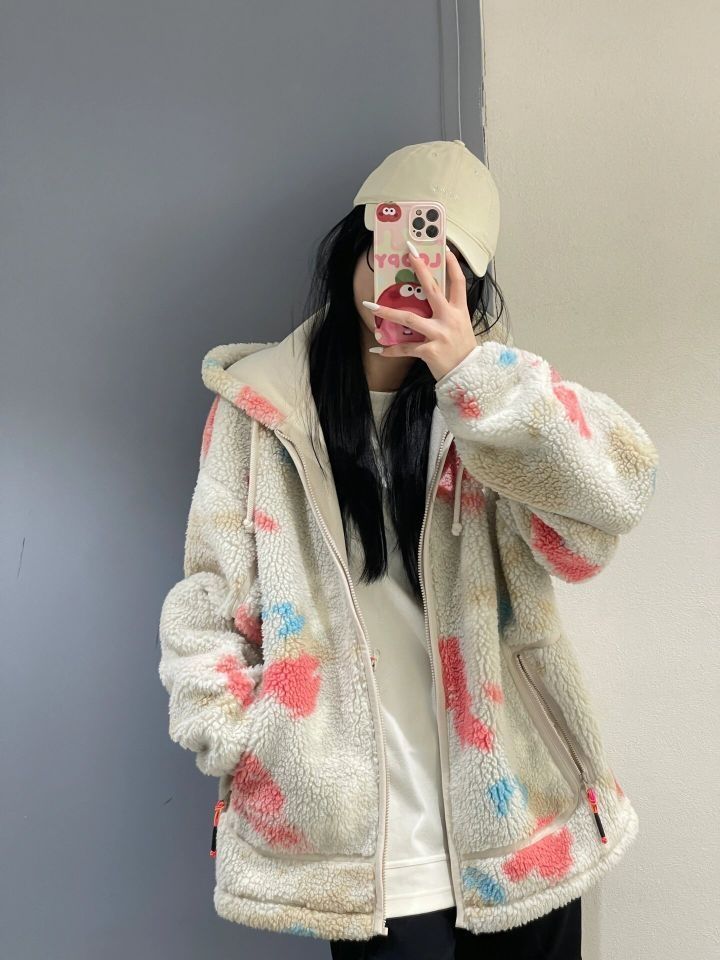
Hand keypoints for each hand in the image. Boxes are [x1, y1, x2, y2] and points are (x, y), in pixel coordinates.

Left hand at [362, 240, 477, 381]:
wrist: (469, 376)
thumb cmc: (463, 351)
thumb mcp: (462, 327)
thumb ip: (449, 313)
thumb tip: (432, 301)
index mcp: (459, 311)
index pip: (458, 282)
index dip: (453, 265)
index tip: (446, 249)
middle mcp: (449, 319)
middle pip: (432, 289)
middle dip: (420, 268)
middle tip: (409, 253)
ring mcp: (439, 334)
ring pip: (409, 318)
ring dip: (387, 312)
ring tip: (371, 306)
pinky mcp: (430, 350)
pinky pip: (405, 348)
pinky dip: (390, 350)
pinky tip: (378, 349)